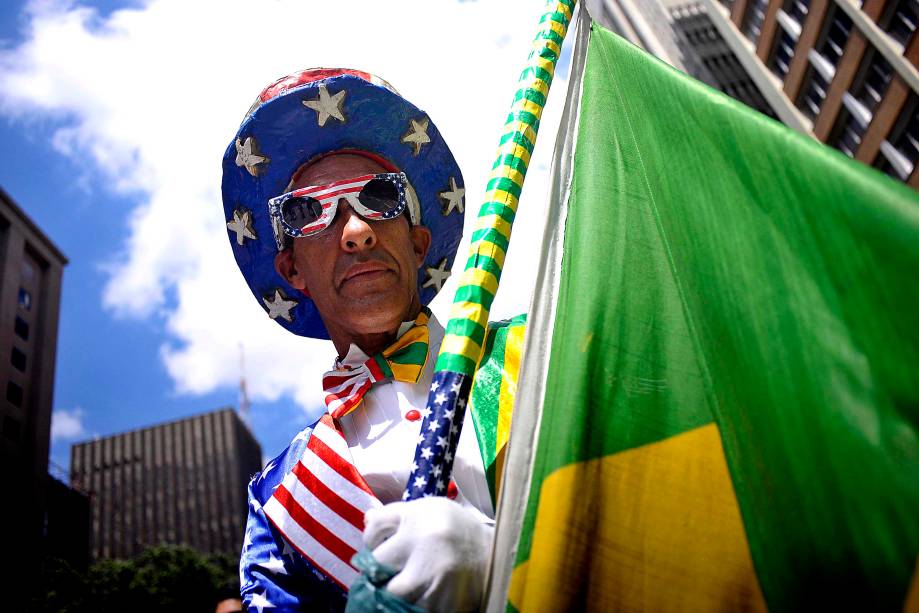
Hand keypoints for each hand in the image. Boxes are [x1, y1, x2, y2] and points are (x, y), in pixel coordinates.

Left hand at [363, 497, 493, 611]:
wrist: (496, 556)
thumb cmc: (456, 529)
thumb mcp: (428, 510)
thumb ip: (396, 514)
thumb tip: (366, 519)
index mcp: (419, 520)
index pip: (374, 531)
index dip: (370, 540)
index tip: (378, 545)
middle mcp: (424, 547)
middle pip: (378, 566)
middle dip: (379, 570)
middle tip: (388, 570)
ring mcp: (433, 579)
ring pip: (392, 592)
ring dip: (394, 589)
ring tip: (408, 580)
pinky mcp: (441, 604)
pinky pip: (413, 607)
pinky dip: (413, 601)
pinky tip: (422, 591)